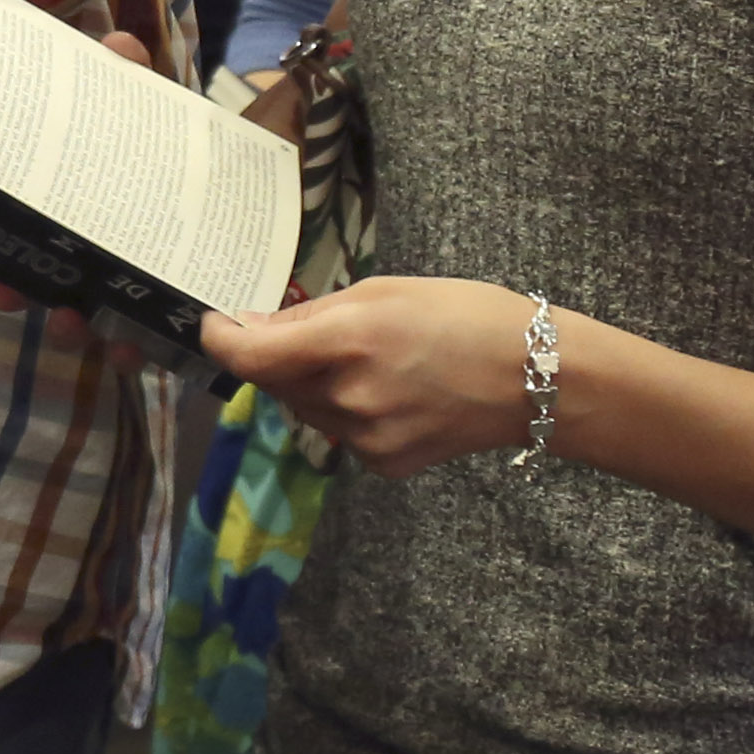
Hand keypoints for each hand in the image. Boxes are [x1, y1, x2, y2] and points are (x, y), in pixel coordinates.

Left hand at [203, 277, 545, 476]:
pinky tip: (394, 393)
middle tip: (323, 333)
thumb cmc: (465, 315)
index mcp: (348, 341)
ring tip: (373, 360)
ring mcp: (365, 438)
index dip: (220, 340)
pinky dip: (348, 411)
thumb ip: (311, 315)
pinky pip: (340, 433)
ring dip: (314, 384)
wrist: (538, 378)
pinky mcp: (382, 463)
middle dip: (281, 357)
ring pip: (305, 408)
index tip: (215, 325)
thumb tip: (250, 328)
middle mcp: (348, 396)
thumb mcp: (384, 290)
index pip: (249, 357)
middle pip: (275, 382)